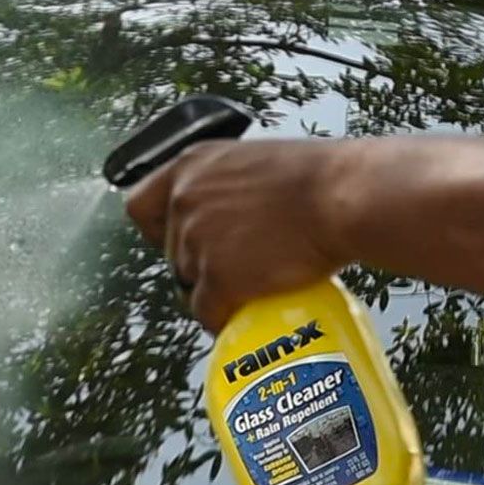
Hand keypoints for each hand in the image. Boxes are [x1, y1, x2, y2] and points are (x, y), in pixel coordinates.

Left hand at [125, 139, 355, 331]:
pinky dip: (222, 319)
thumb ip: (227, 189)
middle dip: (198, 265)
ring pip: (189, 285)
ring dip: (214, 291)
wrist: (342, 198)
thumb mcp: (255, 165)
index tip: (181, 241)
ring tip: (248, 291)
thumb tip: (229, 216)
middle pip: (171, 253)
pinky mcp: (218, 278)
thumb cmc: (317, 179)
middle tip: (234, 269)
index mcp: (190, 167)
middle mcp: (184, 201)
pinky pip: (206, 312)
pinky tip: (244, 316)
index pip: (141, 207)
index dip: (160, 230)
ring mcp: (197, 241)